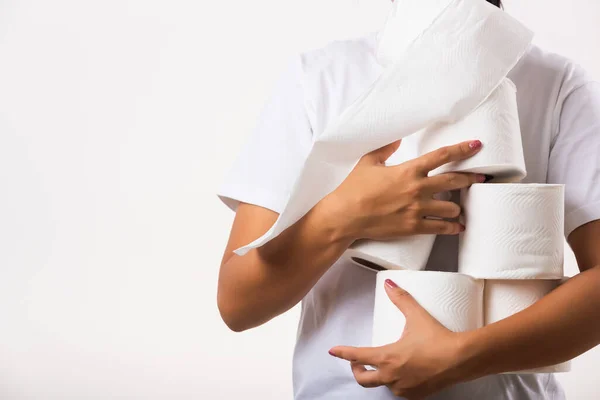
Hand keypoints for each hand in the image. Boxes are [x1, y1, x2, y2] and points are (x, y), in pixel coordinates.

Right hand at [325, 140, 485, 240]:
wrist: (346, 215)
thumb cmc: (354, 188)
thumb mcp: (368, 162)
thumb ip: (386, 149)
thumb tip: (397, 139)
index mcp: (409, 170)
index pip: (442, 156)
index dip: (462, 149)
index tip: (476, 145)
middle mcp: (417, 189)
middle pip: (454, 181)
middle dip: (472, 178)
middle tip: (482, 178)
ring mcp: (417, 209)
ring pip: (451, 207)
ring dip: (459, 206)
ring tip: (461, 207)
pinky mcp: (413, 227)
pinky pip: (440, 227)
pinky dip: (453, 227)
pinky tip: (459, 227)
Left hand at [328, 280, 468, 399]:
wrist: (461, 359)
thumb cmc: (438, 339)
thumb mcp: (416, 316)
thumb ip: (400, 299)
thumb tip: (389, 284)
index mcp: (387, 357)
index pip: (357, 356)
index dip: (343, 353)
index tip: (333, 350)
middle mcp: (392, 376)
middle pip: (363, 379)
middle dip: (357, 370)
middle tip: (357, 362)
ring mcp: (404, 388)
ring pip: (382, 385)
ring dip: (378, 376)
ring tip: (383, 364)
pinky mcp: (416, 395)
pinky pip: (399, 391)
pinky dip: (395, 383)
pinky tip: (401, 374)